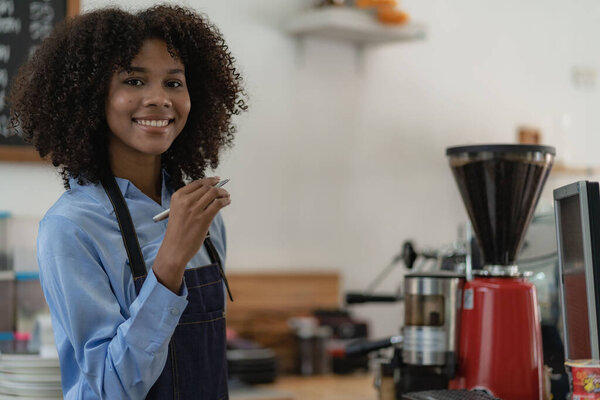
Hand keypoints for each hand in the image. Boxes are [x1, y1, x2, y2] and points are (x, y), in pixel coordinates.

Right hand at [153, 177, 230, 292]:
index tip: (216, 180)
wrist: (174, 249)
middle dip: (218, 187)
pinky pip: (218, 204)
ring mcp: (195, 209)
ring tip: (227, 196)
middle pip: (207, 187)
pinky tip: (227, 202)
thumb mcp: (178, 212)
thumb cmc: (177, 232)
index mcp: (177, 197)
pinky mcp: (204, 219)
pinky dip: (225, 201)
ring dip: (223, 193)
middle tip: (224, 190)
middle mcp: (185, 201)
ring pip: (214, 193)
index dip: (209, 180)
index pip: (196, 183)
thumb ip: (190, 202)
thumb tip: (209, 194)